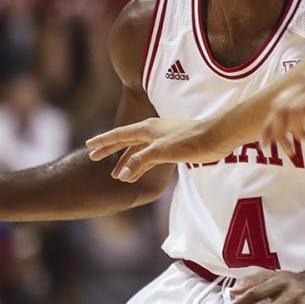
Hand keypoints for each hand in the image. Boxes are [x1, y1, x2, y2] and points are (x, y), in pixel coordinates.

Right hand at [85, 117, 231, 182]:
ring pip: (138, 151)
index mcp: (147, 128)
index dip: (104, 141)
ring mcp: (162, 140)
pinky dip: (141, 165)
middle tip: (95, 158)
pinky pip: (149, 157)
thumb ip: (140, 161)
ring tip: (116, 175)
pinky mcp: (172, 148)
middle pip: (126, 141)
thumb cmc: (189, 140)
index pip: (119, 134)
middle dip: (111, 150)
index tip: (89, 146)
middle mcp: (152, 132)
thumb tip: (123, 174)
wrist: (214, 138)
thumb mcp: (160, 151)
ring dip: (127, 162)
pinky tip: (137, 174)